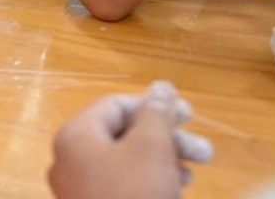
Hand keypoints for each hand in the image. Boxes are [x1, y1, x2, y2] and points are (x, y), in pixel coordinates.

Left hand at [48, 81, 212, 198]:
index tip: (187, 114)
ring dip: (164, 157)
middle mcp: (71, 158)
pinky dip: (150, 178)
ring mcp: (80, 187)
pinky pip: (122, 183)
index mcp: (75, 136)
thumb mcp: (151, 148)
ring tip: (199, 165)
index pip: (115, 105)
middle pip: (123, 133)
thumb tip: (161, 86)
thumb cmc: (135, 195)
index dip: (153, 105)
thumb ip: (156, 113)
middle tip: (203, 145)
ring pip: (126, 160)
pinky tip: (179, 184)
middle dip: (166, 136)